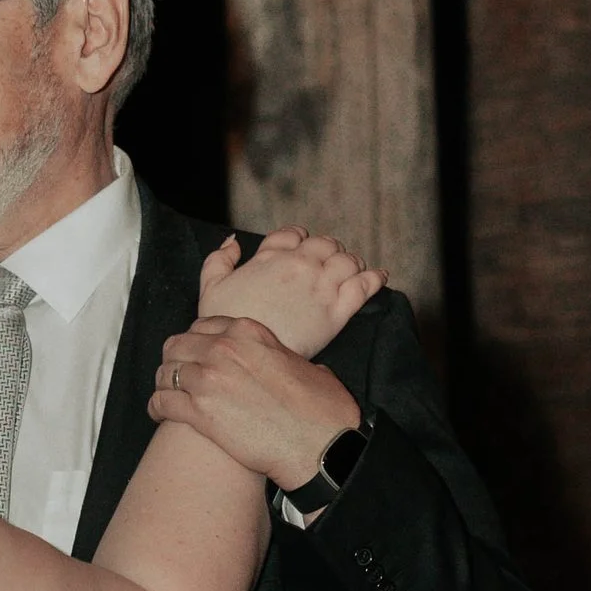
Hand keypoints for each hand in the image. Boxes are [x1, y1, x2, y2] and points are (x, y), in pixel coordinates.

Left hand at [148, 313, 359, 490]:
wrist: (320, 446)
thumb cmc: (323, 411)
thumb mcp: (309, 366)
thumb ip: (285, 357)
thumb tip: (289, 364)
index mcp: (249, 332)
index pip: (204, 325)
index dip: (196, 340)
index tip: (196, 354)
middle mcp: (224, 349)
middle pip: (177, 344)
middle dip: (174, 359)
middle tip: (176, 375)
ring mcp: (208, 379)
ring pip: (164, 372)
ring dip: (163, 384)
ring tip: (166, 395)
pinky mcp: (199, 413)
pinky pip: (161, 403)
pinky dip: (156, 408)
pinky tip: (159, 414)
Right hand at [202, 226, 383, 358]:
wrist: (245, 356)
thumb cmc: (225, 325)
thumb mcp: (210, 288)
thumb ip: (218, 260)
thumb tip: (233, 240)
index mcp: (271, 257)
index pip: (294, 234)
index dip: (301, 239)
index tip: (303, 248)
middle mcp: (299, 265)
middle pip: (325, 244)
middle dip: (329, 249)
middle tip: (330, 261)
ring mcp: (321, 286)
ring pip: (348, 260)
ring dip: (351, 261)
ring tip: (353, 268)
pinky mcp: (337, 311)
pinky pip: (365, 285)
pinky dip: (375, 277)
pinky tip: (379, 276)